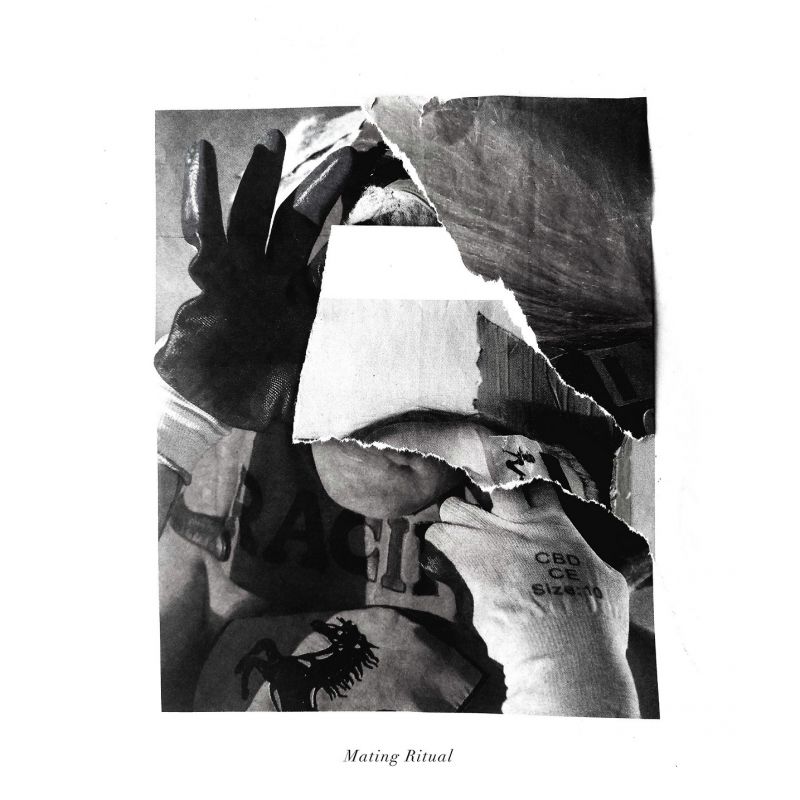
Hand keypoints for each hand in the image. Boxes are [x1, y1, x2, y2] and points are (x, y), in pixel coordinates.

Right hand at [155, 133, 355, 429]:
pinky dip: (202, 199)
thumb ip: (337, 395)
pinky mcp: (208, 276)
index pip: (336, 260)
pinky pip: (205, 232)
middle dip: (319, 188)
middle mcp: (275, 280)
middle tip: (345, 152)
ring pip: (254, 217)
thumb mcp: (306, 397)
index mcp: (304, 304)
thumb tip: (380, 412)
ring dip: (262, 179)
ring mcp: (241, 274)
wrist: (208, 405)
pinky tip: (200, 161)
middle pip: (299, 224)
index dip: (358, 232)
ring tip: (272, 139)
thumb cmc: (258, 398)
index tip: (385, 207)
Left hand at [426, 481, 637, 715]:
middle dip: (488, 507)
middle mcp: (521, 525)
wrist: (566, 650)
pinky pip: (440, 540)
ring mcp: (492, 540)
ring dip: (453, 522)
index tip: (520, 513)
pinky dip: (436, 548)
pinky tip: (438, 559)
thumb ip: (593, 565)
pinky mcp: (469, 563)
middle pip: (492, 493)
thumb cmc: (595, 624)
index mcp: (557, 527)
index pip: (536, 490)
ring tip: (454, 539)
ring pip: (455, 507)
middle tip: (484, 528)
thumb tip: (596, 567)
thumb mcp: (608, 584)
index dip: (526, 499)